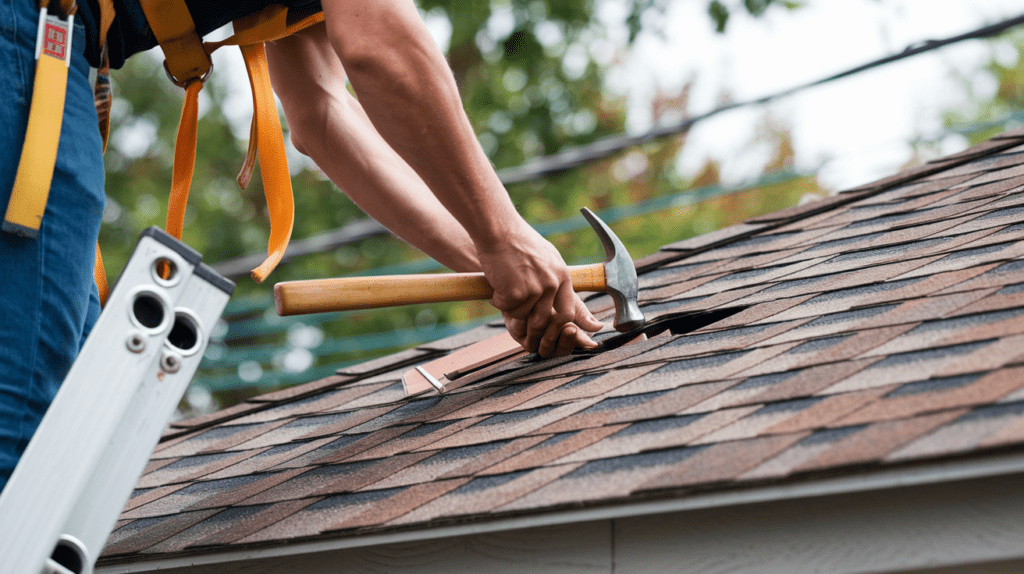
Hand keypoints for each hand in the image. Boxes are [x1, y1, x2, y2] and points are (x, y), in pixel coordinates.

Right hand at [477, 222, 603, 356]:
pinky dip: (497, 299)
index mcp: (562, 276)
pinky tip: (496, 283)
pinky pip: (505, 308)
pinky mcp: (516, 293)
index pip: (568, 312)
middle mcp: (552, 284)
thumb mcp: (546, 257)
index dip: (557, 323)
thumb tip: (559, 298)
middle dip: (530, 324)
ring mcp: (535, 289)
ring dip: (510, 307)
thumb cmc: (518, 241)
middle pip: (544, 320)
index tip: (546, 325)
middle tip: (517, 317)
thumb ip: (554, 278)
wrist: (498, 230)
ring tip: (504, 287)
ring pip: (522, 315)